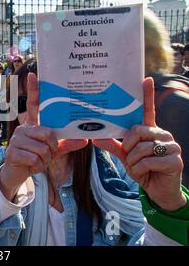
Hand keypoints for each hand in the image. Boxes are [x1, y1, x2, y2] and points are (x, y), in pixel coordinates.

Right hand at [0, 73, 88, 200]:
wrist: (17, 173)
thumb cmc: (34, 158)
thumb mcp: (52, 151)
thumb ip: (66, 144)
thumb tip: (85, 140)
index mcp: (32, 124)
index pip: (33, 105)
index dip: (33, 90)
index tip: (33, 74)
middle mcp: (22, 128)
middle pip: (47, 133)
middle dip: (52, 147)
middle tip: (48, 153)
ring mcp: (15, 139)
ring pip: (42, 148)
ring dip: (44, 159)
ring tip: (38, 160)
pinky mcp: (12, 152)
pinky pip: (34, 158)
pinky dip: (37, 165)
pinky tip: (30, 165)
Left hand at [93, 78, 185, 211]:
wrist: (159, 191)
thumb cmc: (143, 169)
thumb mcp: (126, 157)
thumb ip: (114, 146)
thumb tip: (95, 138)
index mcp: (151, 130)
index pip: (148, 110)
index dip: (147, 95)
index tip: (145, 79)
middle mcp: (162, 134)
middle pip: (137, 131)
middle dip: (128, 148)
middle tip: (129, 156)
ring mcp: (171, 146)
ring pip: (141, 149)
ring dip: (133, 162)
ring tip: (138, 166)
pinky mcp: (175, 160)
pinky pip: (148, 162)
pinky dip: (140, 170)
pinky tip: (146, 173)